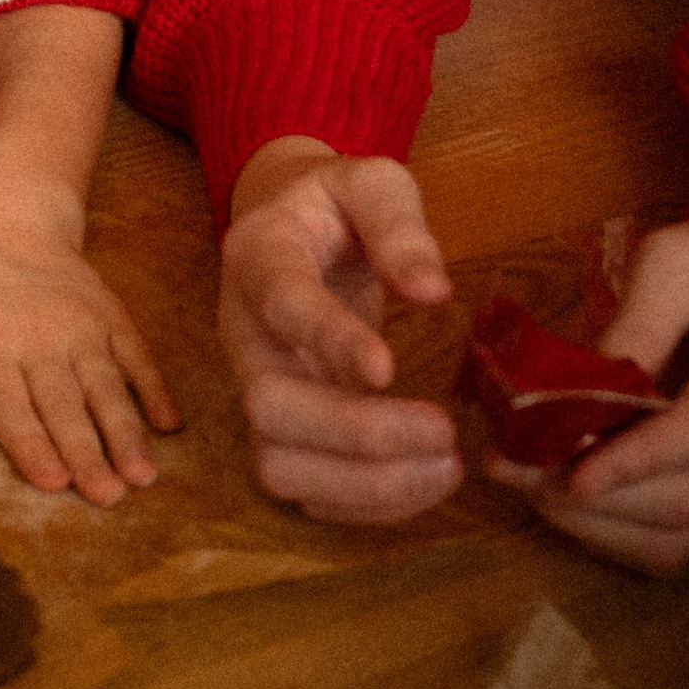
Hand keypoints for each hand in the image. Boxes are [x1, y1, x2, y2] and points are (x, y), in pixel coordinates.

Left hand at [0, 184, 178, 504]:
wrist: (12, 210)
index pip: (11, 405)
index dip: (33, 445)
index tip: (55, 482)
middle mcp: (41, 340)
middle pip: (64, 406)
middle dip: (87, 454)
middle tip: (108, 497)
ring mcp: (83, 328)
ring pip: (106, 387)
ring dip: (125, 433)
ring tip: (142, 476)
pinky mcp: (112, 317)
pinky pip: (137, 354)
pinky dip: (155, 388)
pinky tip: (169, 424)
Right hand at [219, 147, 458, 523]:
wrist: (293, 227)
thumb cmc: (337, 206)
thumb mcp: (371, 183)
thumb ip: (399, 225)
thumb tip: (433, 291)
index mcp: (260, 254)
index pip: (282, 302)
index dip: (328, 341)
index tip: (388, 371)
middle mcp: (242, 329)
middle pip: (267, 403)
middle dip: (358, 434)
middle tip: (444, 434)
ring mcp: (253, 384)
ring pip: (276, 462)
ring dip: (364, 483)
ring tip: (446, 467)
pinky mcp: (275, 427)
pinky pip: (300, 489)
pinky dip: (363, 504)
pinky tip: (421, 483)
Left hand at [497, 214, 688, 572]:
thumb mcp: (687, 257)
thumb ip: (640, 315)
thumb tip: (583, 383)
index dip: (640, 457)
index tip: (575, 476)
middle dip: (591, 491)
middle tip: (505, 464)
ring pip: (683, 532)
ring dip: (595, 521)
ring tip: (523, 478)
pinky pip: (680, 541)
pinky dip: (616, 533)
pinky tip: (565, 498)